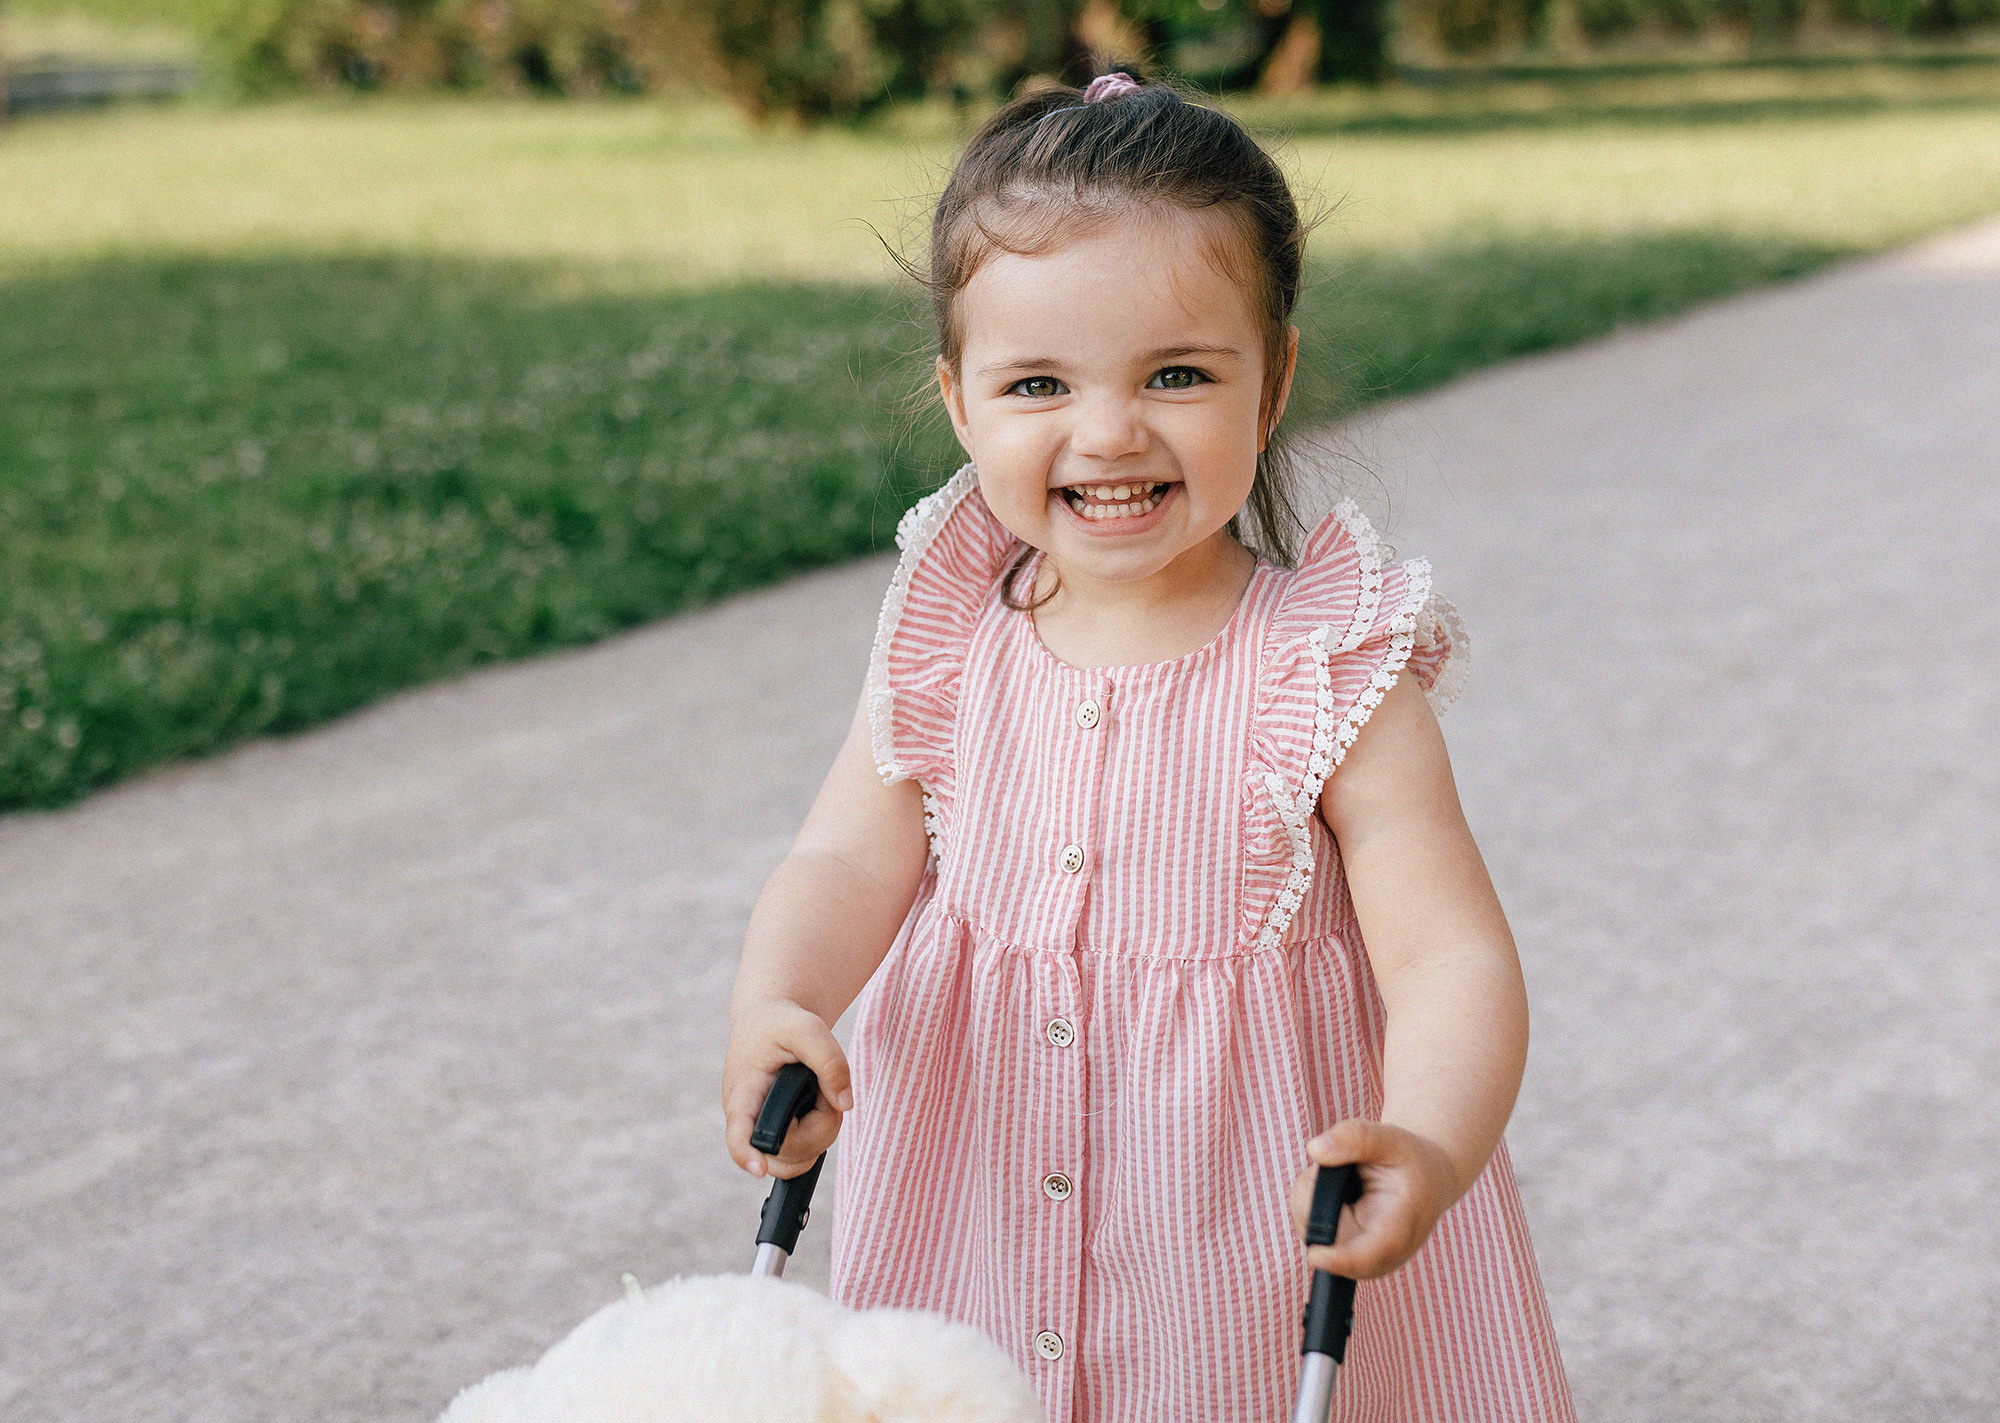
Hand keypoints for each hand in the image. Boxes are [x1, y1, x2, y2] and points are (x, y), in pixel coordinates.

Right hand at [721, 998, 853, 1180]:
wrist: (770, 1018)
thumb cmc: (782, 1022)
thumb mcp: (808, 1028)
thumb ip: (829, 1061)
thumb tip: (844, 1104)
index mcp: (744, 1093)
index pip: (739, 1134)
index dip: (747, 1155)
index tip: (759, 1169)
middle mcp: (746, 1118)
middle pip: (783, 1154)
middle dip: (819, 1127)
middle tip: (826, 1090)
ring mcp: (760, 1130)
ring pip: (795, 1161)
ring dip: (821, 1133)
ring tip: (823, 1095)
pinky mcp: (775, 1134)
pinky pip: (799, 1157)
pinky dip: (818, 1138)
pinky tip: (819, 1110)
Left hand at [1288, 1119, 1461, 1279]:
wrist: (1426, 1178)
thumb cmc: (1411, 1160)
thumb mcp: (1393, 1139)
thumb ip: (1357, 1138)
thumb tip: (1315, 1150)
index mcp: (1399, 1230)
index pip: (1368, 1256)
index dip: (1339, 1260)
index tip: (1315, 1256)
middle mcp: (1378, 1255)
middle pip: (1323, 1237)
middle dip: (1312, 1197)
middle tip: (1335, 1164)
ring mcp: (1359, 1257)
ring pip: (1310, 1230)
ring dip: (1311, 1198)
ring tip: (1341, 1177)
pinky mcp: (1343, 1251)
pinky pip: (1308, 1227)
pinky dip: (1312, 1204)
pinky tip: (1336, 1192)